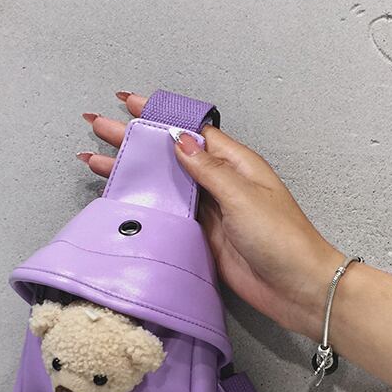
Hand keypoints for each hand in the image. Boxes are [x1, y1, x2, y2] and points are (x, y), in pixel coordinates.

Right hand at [79, 92, 343, 338]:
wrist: (295, 288)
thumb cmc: (282, 239)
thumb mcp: (244, 196)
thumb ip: (209, 170)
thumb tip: (179, 139)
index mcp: (234, 164)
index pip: (189, 131)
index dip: (158, 116)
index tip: (127, 102)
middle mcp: (218, 183)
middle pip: (169, 156)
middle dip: (133, 141)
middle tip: (97, 127)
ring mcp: (208, 212)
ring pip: (163, 185)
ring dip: (132, 173)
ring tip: (95, 161)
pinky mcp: (201, 238)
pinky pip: (168, 216)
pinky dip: (144, 207)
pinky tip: (122, 201)